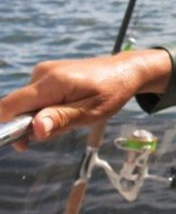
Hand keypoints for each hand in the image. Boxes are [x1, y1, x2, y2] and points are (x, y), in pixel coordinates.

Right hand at [0, 50, 172, 148]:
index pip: (9, 106)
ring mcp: (43, 72)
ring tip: (73, 115)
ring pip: (27, 106)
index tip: (20, 144)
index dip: (4, 127)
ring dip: (43, 118)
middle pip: (16, 108)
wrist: (126, 70)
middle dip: (32, 126)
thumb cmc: (112, 92)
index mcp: (52, 82)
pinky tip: (69, 107)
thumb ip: (61, 120)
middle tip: (64, 128)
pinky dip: (46, 109)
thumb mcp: (91, 111)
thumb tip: (34, 130)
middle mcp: (42, 73)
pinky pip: (35, 98)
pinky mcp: (46, 74)